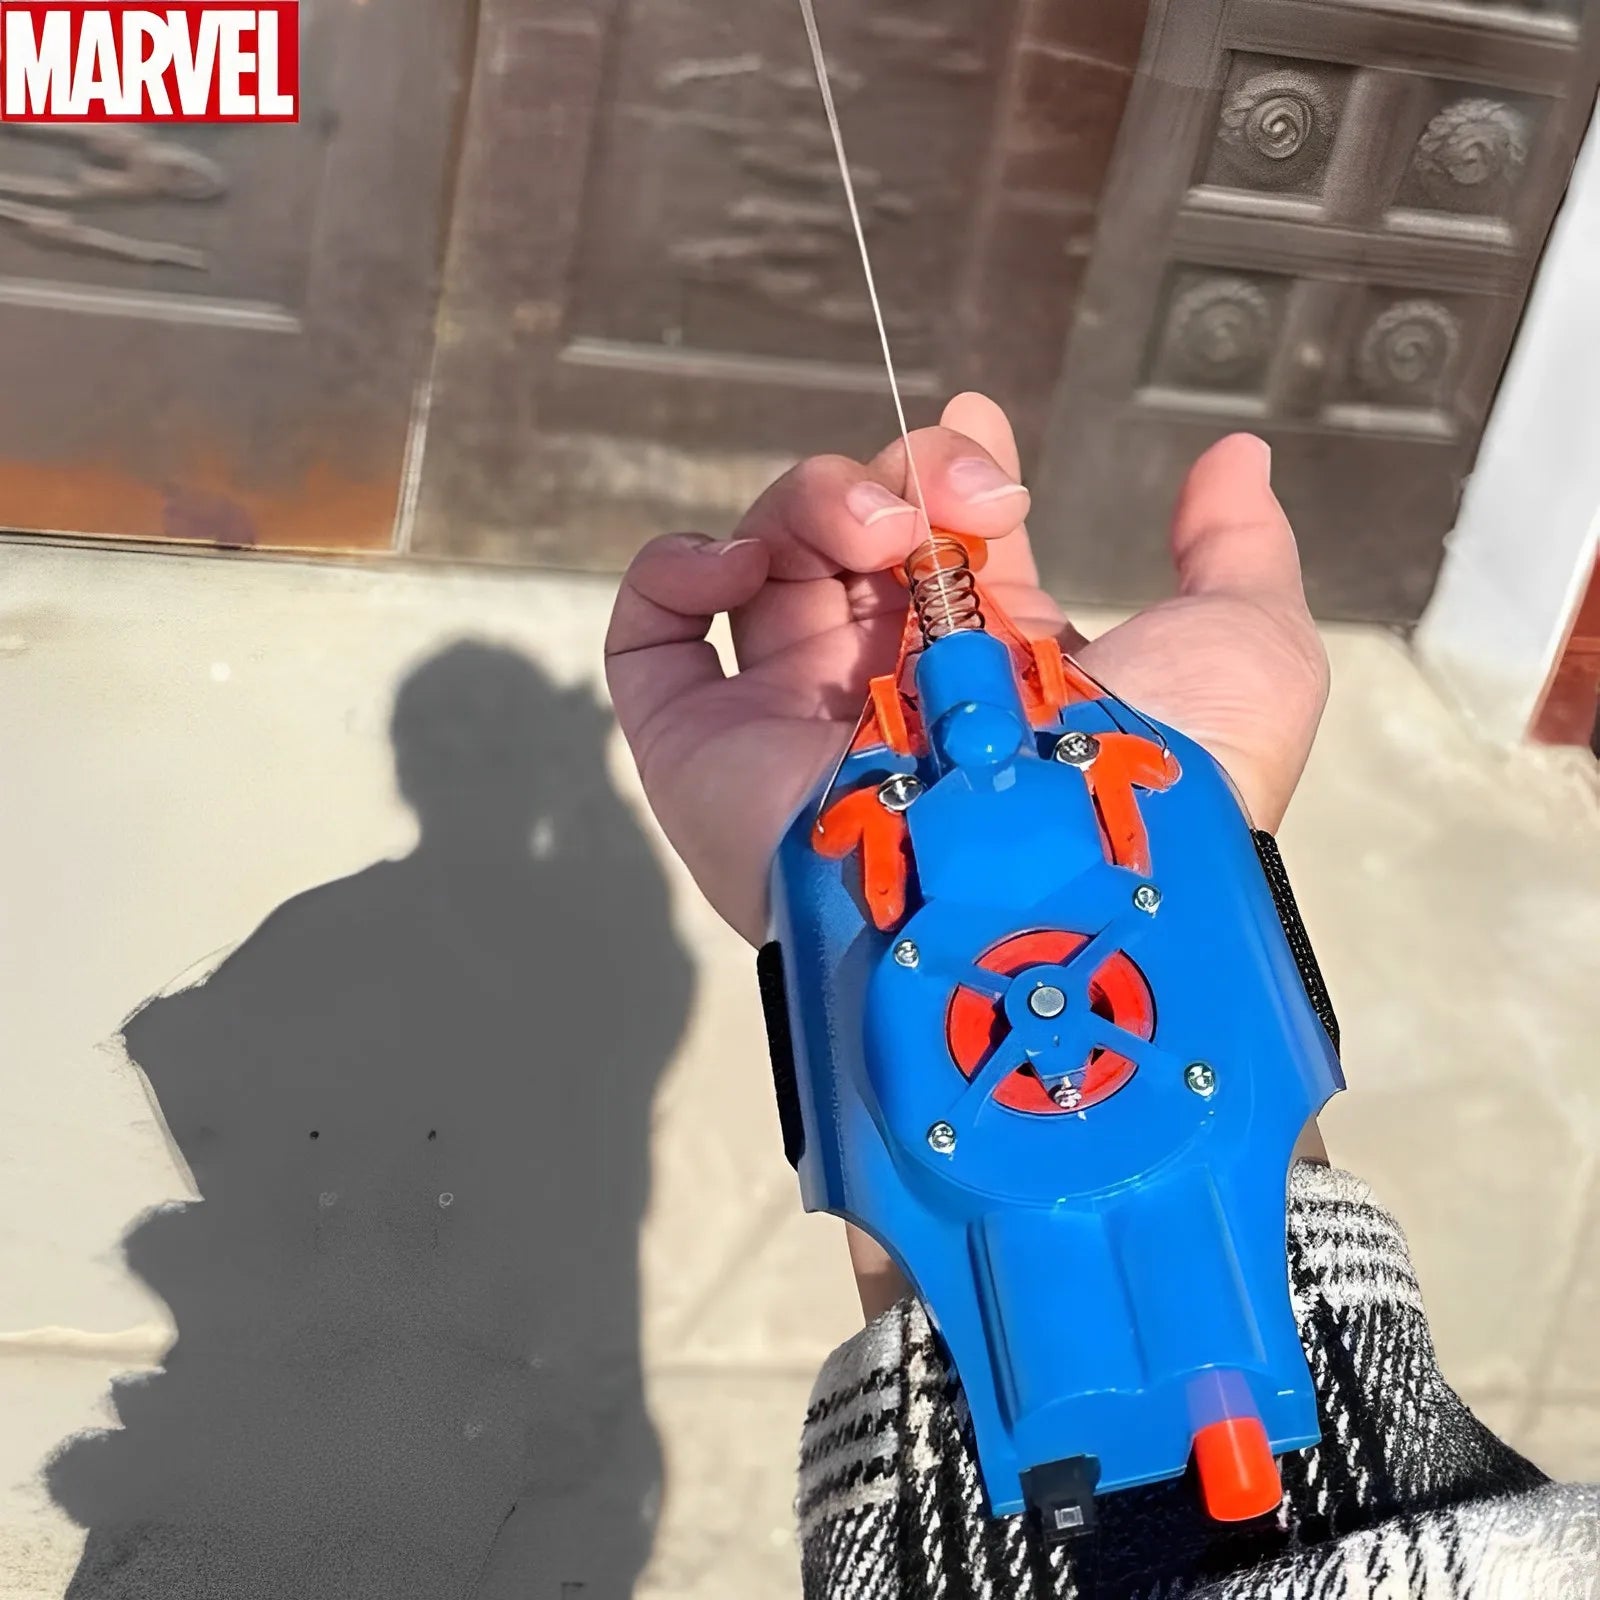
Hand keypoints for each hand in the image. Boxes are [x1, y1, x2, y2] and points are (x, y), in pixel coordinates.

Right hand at [606, 392, 1328, 947]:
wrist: (1051, 902)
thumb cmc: (1162, 790)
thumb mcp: (1249, 652)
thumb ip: (1239, 549)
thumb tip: (1233, 460)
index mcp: (992, 665)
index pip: (945, 546)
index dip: (951, 470)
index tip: (982, 418)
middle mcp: (886, 684)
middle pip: (852, 531)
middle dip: (905, 474)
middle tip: (959, 504)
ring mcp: (789, 712)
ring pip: (763, 556)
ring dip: (813, 501)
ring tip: (880, 535)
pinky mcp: (707, 746)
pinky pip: (651, 638)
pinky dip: (672, 569)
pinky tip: (738, 560)